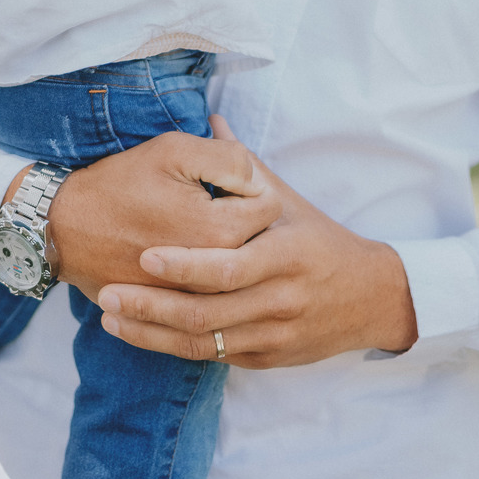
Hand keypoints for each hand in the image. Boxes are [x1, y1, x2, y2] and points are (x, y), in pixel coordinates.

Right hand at [43, 128, 281, 304]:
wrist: (65, 229)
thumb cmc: (119, 184)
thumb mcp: (173, 151)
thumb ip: (227, 158)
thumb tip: (257, 176)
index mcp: (220, 233)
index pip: (271, 205)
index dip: (253, 183)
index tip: (228, 177)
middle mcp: (214, 275)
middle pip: (260, 241)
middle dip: (248, 217)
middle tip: (219, 199)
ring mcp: (195, 298)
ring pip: (239, 270)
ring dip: (233, 248)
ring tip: (202, 222)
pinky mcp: (176, 310)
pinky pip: (214, 292)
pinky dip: (211, 274)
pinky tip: (190, 250)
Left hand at [95, 117, 417, 367]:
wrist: (371, 298)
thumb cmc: (320, 240)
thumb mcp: (289, 201)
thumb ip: (244, 168)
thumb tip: (212, 119)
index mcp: (286, 256)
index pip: (227, 267)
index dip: (183, 266)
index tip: (143, 255)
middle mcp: (279, 300)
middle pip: (207, 312)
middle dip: (152, 306)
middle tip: (108, 293)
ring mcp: (272, 335)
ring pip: (204, 342)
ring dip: (152, 332)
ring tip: (111, 316)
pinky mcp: (266, 359)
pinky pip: (214, 357)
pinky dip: (173, 346)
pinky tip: (140, 332)